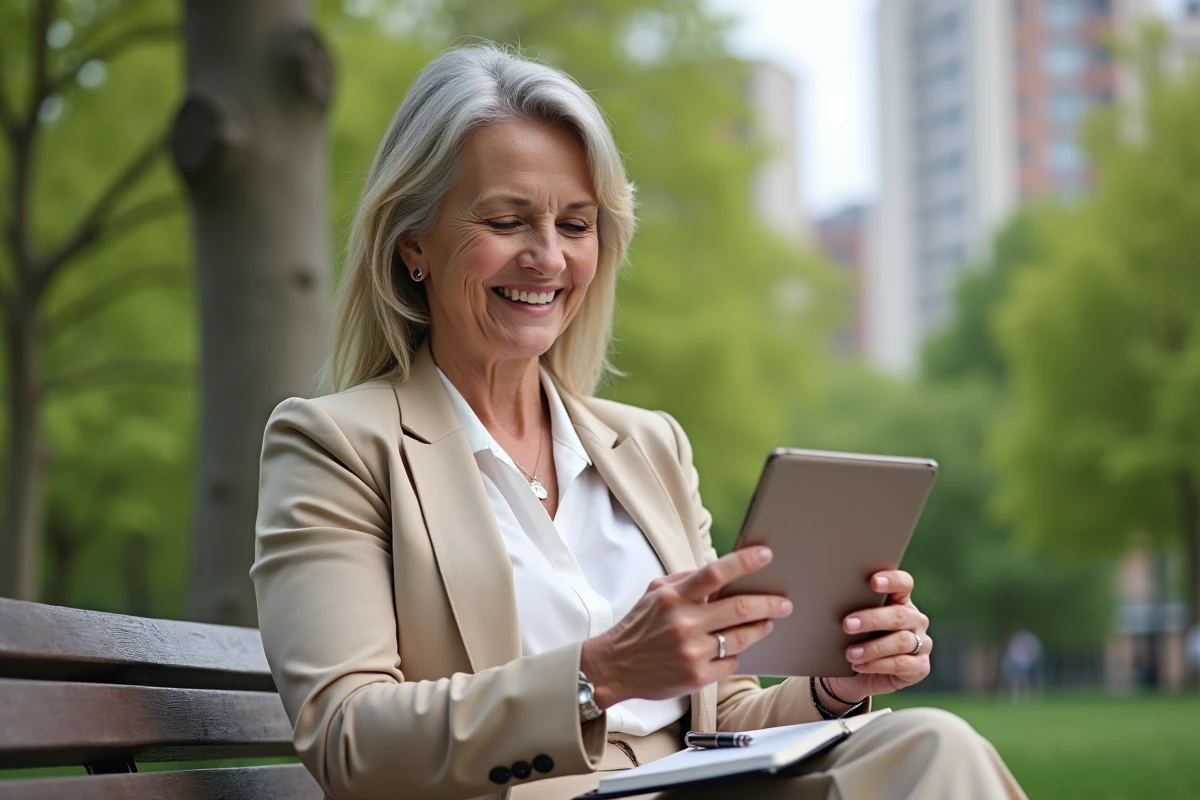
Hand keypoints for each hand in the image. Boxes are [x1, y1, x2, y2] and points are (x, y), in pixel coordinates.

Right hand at [580, 547, 793, 708]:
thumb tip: (721, 572)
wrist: (615, 667)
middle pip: (739, 608)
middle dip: (768, 603)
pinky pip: (731, 662)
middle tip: (784, 602)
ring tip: (767, 623)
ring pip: (741, 637)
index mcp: (673, 597)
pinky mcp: (696, 677)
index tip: (766, 555)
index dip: (743, 562)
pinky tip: (735, 648)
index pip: (714, 573)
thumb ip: (687, 580)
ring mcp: (691, 652)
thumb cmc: (639, 626)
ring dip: (760, 628)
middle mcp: (684, 623)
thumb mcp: (655, 593)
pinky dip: (736, 653)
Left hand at [824, 570, 931, 704]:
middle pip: (899, 614)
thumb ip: (852, 607)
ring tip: (850, 653)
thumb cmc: (852, 640)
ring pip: (901, 641)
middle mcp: (915, 620)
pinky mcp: (921, 667)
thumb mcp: (851, 622)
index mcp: (900, 600)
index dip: (892, 581)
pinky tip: (860, 666)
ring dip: (872, 647)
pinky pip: (902, 664)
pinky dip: (878, 665)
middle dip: (872, 619)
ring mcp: (922, 643)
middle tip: (846, 625)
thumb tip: (832, 596)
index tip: (872, 582)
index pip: (904, 584)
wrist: (852, 675)